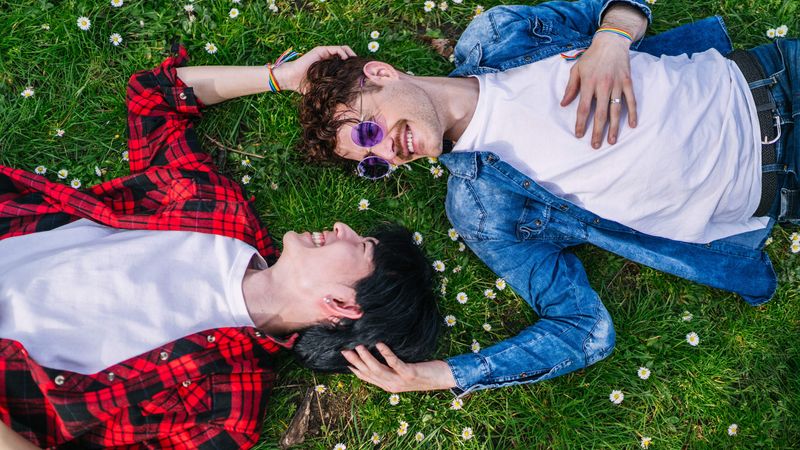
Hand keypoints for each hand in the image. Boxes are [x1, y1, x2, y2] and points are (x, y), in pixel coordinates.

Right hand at [275, 45, 356, 92]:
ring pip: (343, 50)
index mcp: (330, 67)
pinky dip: (343, 53)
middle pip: (346, 54)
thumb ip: (333, 90)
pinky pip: (336, 49)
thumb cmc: (306, 86)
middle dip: (354, 59)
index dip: (353, 66)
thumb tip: (347, 101)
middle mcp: (328, 58)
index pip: (345, 63)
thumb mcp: (323, 89)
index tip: (360, 73)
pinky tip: (346, 60)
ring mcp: (325, 53)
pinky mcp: (321, 50)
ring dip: (351, 54)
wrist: (292, 79)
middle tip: (361, 66)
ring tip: (355, 62)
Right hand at [341, 343, 456, 392]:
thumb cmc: (424, 371)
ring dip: (367, 358)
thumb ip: (392, 366)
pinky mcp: (409, 374)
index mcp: (389, 385)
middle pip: (369, 373)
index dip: (355, 369)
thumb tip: (379, 353)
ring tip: (358, 346)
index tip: (343, 359)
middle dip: (355, 361)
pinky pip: (395, 363)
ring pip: (378, 370)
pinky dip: (386, 353)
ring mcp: (400, 381)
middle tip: (343, 350)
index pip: (367, 377)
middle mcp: (392, 385)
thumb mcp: (404, 370)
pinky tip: (380, 344)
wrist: (444, 378)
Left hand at [560, 32, 637, 148]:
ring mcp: (616, 85)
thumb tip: (563, 104)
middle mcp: (603, 86)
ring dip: (614, 127)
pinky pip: (631, 100)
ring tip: (611, 141)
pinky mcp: (627, 83)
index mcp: (589, 84)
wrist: (611, 42)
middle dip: (597, 131)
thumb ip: (570, 88)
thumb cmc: (591, 57)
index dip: (581, 123)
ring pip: (616, 110)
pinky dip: (632, 113)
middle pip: (600, 114)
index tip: (579, 135)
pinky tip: (632, 125)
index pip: (584, 108)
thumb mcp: (576, 70)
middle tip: (595, 145)